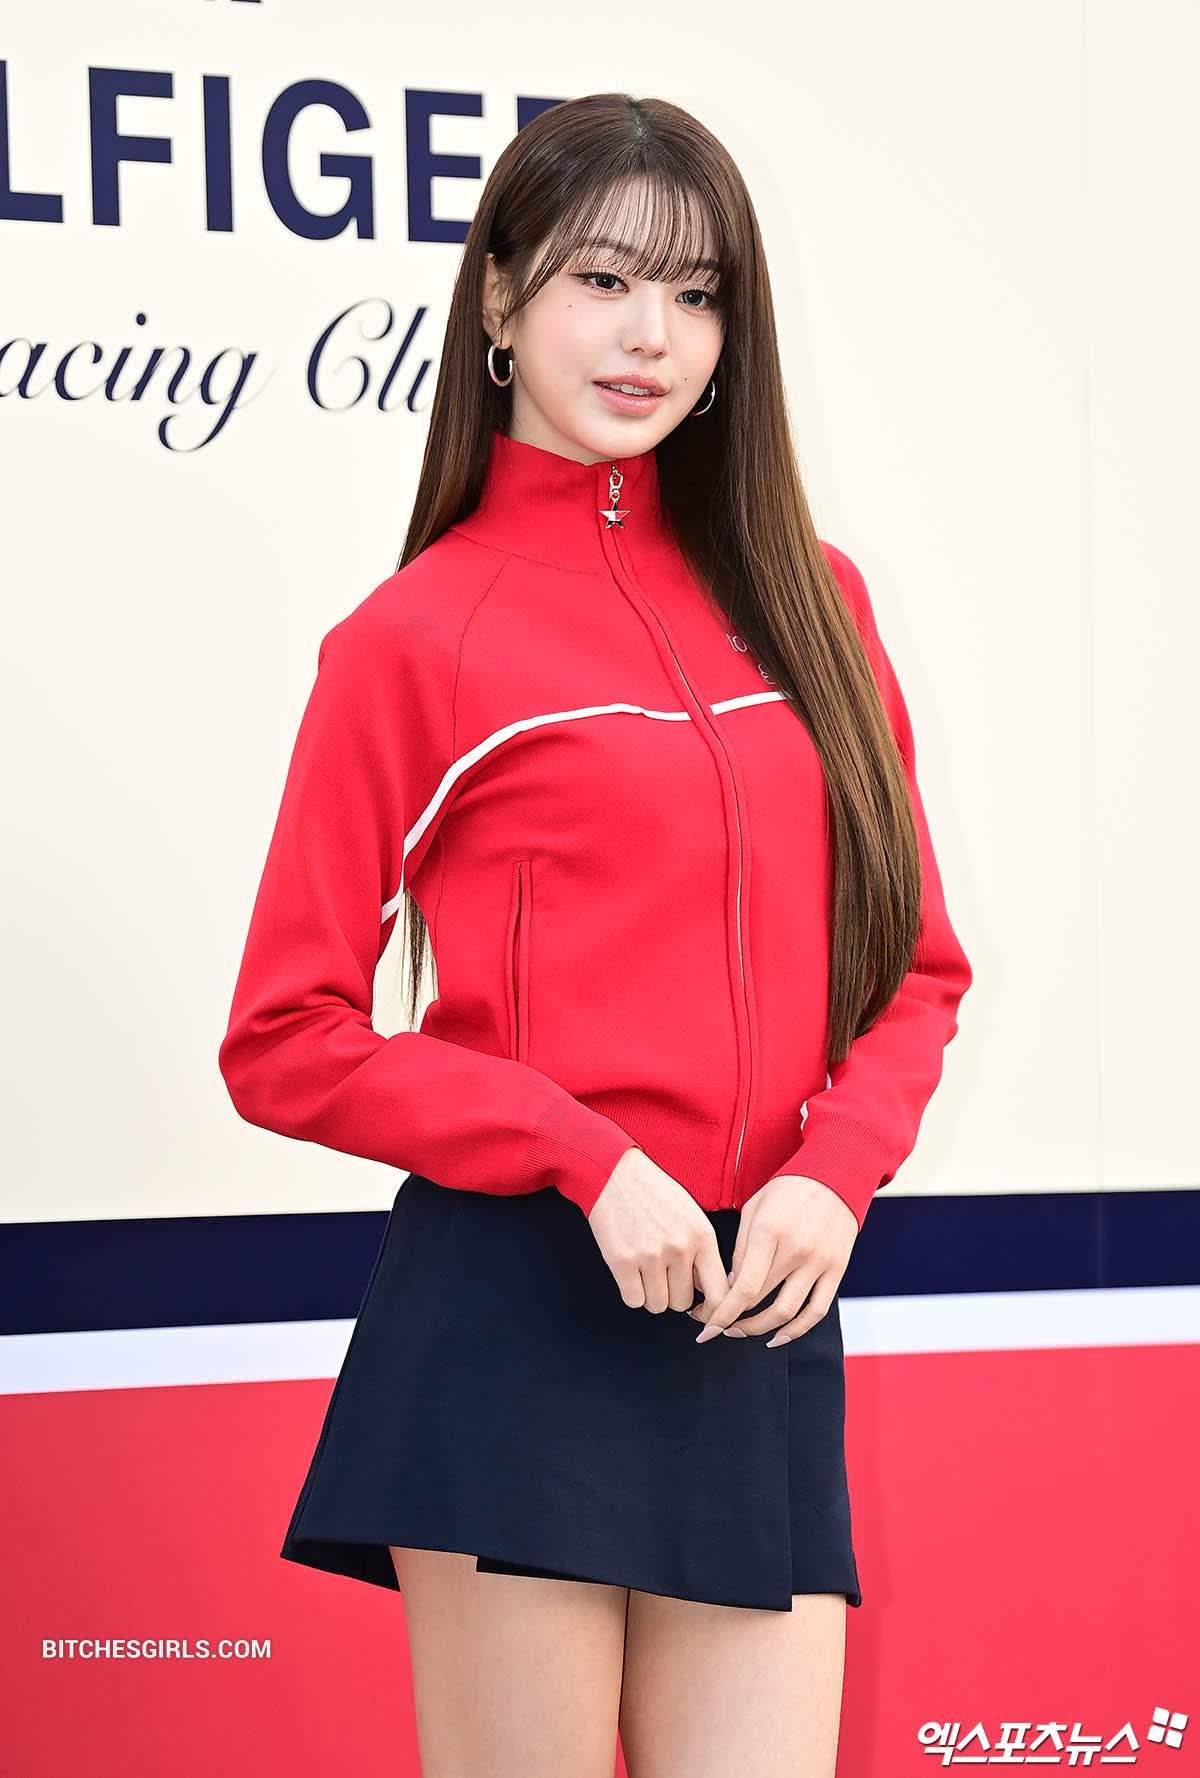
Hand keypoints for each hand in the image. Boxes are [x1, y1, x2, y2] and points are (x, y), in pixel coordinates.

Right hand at [588, 1148, 728, 1315]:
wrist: (613, 1173)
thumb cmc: (654, 1195)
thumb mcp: (691, 1216)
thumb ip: (703, 1253)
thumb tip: (710, 1295)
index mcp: (703, 1236)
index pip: (720, 1294)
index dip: (713, 1312)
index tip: (702, 1314)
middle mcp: (680, 1248)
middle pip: (683, 1303)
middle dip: (673, 1294)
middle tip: (662, 1272)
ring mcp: (650, 1256)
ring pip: (658, 1305)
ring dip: (652, 1294)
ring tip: (646, 1267)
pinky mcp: (622, 1261)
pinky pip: (634, 1300)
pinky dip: (632, 1291)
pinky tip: (630, 1270)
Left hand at [687, 1175, 857, 1346]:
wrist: (835, 1175)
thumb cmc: (788, 1190)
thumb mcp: (754, 1209)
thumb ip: (741, 1249)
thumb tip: (732, 1288)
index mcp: (769, 1232)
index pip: (745, 1287)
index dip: (723, 1313)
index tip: (706, 1327)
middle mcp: (796, 1250)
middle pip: (761, 1302)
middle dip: (733, 1320)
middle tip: (716, 1326)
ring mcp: (819, 1262)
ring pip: (787, 1313)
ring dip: (760, 1330)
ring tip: (740, 1333)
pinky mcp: (836, 1270)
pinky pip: (816, 1310)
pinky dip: (797, 1330)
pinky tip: (778, 1337)